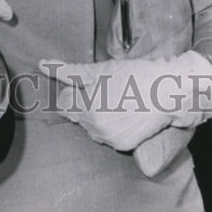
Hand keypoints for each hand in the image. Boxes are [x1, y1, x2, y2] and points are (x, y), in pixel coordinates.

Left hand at [39, 51, 211, 151]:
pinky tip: (122, 111)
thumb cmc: (134, 75)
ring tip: (115, 98)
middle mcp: (96, 129)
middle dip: (84, 103)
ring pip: (92, 126)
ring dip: (96, 115)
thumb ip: (68, 71)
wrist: (168, 92)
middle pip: (78, 116)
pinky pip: (107, 135)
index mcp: (87, 109)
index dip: (72, 91)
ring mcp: (111, 140)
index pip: (64, 104)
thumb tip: (42, 64)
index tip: (84, 85)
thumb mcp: (99, 70)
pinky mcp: (124, 146)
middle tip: (105, 88)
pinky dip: (110, 125)